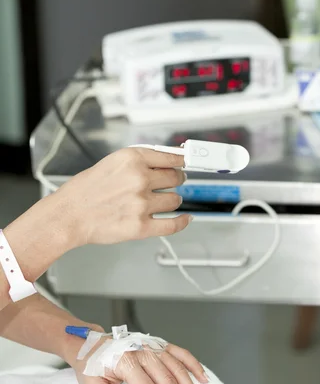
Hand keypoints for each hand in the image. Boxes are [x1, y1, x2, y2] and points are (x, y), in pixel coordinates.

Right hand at [56, 147, 190, 246]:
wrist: (68, 215)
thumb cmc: (85, 190)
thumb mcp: (112, 163)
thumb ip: (140, 161)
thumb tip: (167, 159)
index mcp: (132, 159)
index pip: (171, 157)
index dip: (181, 161)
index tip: (185, 163)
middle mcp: (139, 179)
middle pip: (175, 178)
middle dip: (176, 180)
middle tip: (172, 182)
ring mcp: (141, 204)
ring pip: (174, 200)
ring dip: (172, 200)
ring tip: (161, 201)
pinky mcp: (141, 226)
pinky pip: (173, 224)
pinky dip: (182, 222)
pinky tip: (186, 218)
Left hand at [74, 343, 208, 383]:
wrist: (91, 343)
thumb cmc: (91, 366)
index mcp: (126, 362)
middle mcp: (143, 352)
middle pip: (167, 381)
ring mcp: (153, 347)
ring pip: (178, 368)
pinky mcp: (159, 344)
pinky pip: (181, 353)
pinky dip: (194, 365)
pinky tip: (204, 379)